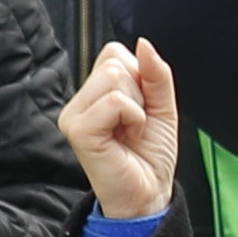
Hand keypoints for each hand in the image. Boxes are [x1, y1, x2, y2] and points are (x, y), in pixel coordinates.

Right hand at [62, 38, 178, 216]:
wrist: (149, 193)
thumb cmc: (150, 153)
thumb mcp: (163, 106)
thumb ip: (156, 74)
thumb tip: (143, 43)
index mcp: (95, 92)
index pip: (115, 53)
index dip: (141, 77)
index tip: (141, 109)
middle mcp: (79, 101)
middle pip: (115, 63)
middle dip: (141, 92)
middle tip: (136, 124)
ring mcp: (74, 114)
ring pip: (114, 78)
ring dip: (138, 107)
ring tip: (131, 131)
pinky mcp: (78, 129)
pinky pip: (114, 100)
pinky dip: (134, 117)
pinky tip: (126, 137)